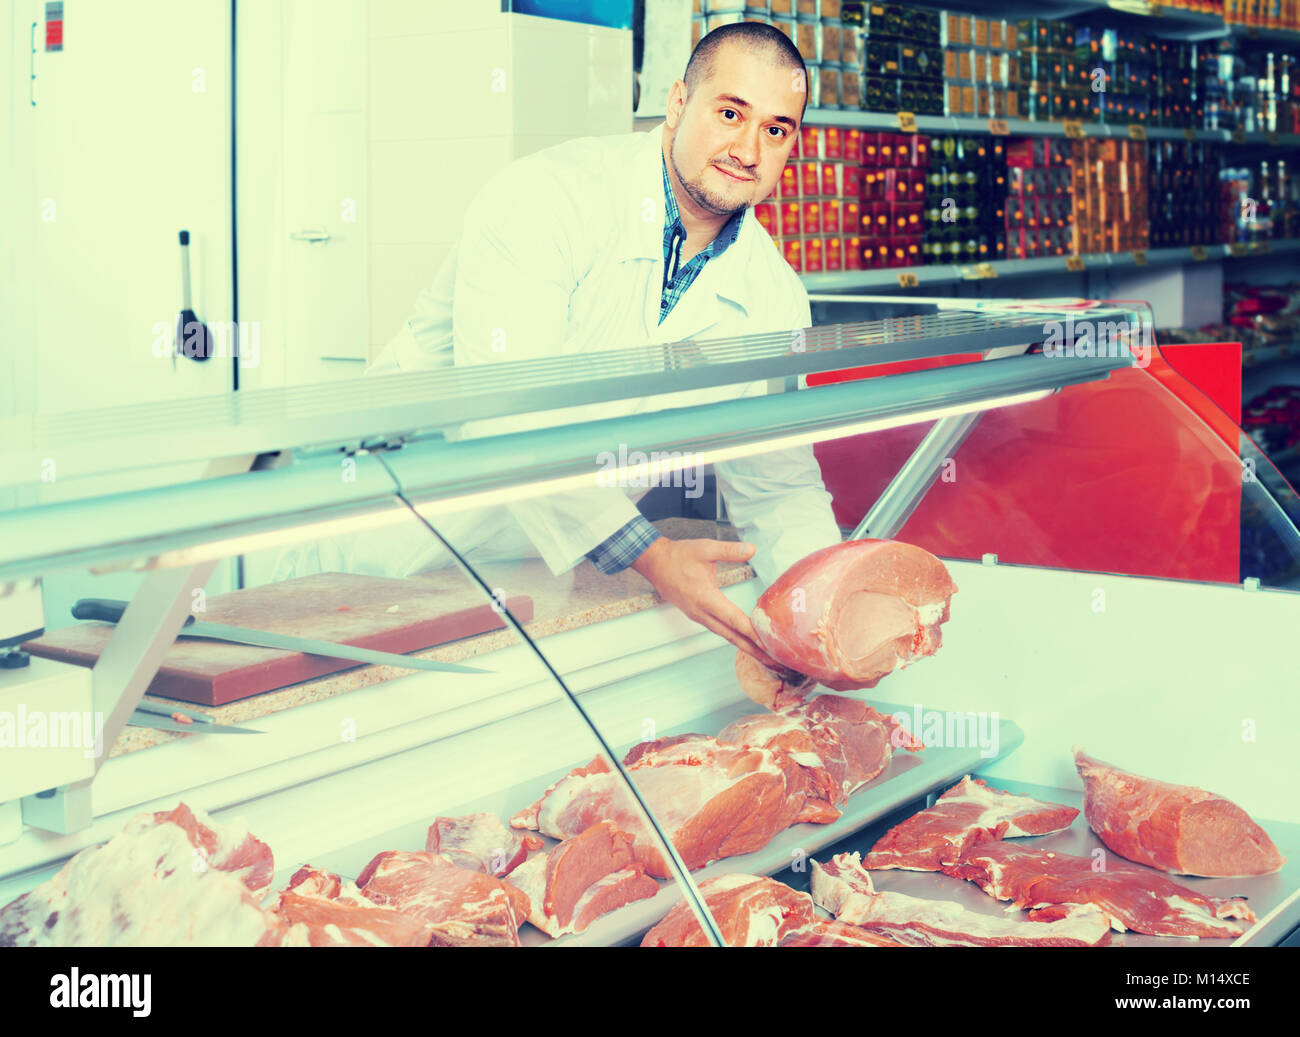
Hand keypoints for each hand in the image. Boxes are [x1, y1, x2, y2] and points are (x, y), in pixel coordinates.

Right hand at [631, 537, 779, 664]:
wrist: (654, 563)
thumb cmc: (678, 556)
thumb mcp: (705, 548)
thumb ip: (729, 550)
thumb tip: (752, 549)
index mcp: (706, 598)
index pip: (734, 620)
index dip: (752, 632)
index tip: (769, 644)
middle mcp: (702, 612)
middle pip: (732, 636)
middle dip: (754, 649)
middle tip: (774, 660)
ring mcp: (698, 616)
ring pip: (725, 635)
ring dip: (745, 646)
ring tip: (764, 655)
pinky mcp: (696, 615)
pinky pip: (718, 630)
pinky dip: (733, 638)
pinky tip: (744, 639)